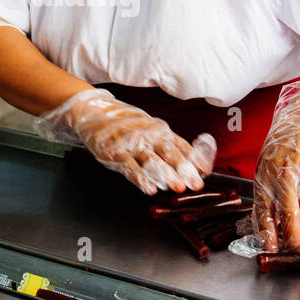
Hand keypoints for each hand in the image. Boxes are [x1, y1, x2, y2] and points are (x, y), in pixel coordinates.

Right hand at [35, 89, 215, 195]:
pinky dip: (140, 178)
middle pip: (169, 153)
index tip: (205, 171)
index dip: (194, 159)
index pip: (181, 145)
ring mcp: (130, 144)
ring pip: (150, 160)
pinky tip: (150, 188)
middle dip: (184, 169)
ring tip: (177, 187)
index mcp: (159, 129)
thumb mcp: (150, 127)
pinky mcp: (114, 153)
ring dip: (165, 174)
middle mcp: (147, 135)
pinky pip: (129, 168)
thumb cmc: (124, 122)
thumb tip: (194, 162)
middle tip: (195, 183)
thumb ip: (169, 143)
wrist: (93, 111)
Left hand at [251, 80, 299, 251]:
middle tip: (295, 247)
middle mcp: (285, 174)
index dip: (269, 234)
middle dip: (294, 239)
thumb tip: (267, 227)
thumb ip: (267, 194)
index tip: (273, 248)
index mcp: (266, 173)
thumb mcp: (267, 166)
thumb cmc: (284, 146)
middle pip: (291, 217)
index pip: (264, 211)